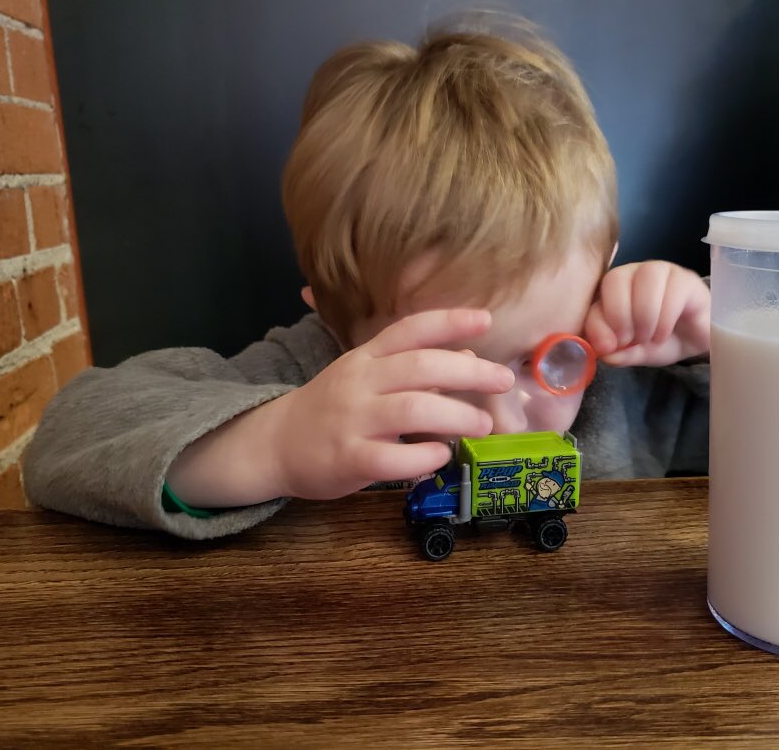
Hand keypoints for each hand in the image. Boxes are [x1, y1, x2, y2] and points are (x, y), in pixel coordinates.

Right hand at [264, 308, 514, 499]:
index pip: (410, 329)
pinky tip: (441, 456)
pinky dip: (425, 458)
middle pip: (420, 367)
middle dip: (469, 373)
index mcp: (366, 357)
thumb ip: (413, 366)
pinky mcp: (348, 459)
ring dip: (456, 416)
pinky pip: (393, 459)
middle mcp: (359, 382)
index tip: (485, 319)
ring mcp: (352, 420)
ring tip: (482, 425)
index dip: (449, 321)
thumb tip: (470, 360)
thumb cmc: (334, 408)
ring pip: (412, 410)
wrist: (276, 443)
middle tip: (502, 380)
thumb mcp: (368, 376)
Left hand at [584, 261, 709, 366]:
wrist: (697, 342)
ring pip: (646, 277)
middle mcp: (633, 274)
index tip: (608, 347)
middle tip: (631, 340)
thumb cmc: (662, 341)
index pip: (595, 298)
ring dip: (644, 314)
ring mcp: (661, 272)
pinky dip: (665, 317)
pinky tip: (664, 334)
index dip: (598, 323)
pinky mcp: (686, 279)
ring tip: (649, 338)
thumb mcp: (636, 353)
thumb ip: (619, 353)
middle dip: (619, 315)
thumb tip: (604, 354)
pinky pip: (673, 288)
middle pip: (615, 278)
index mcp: (613, 291)